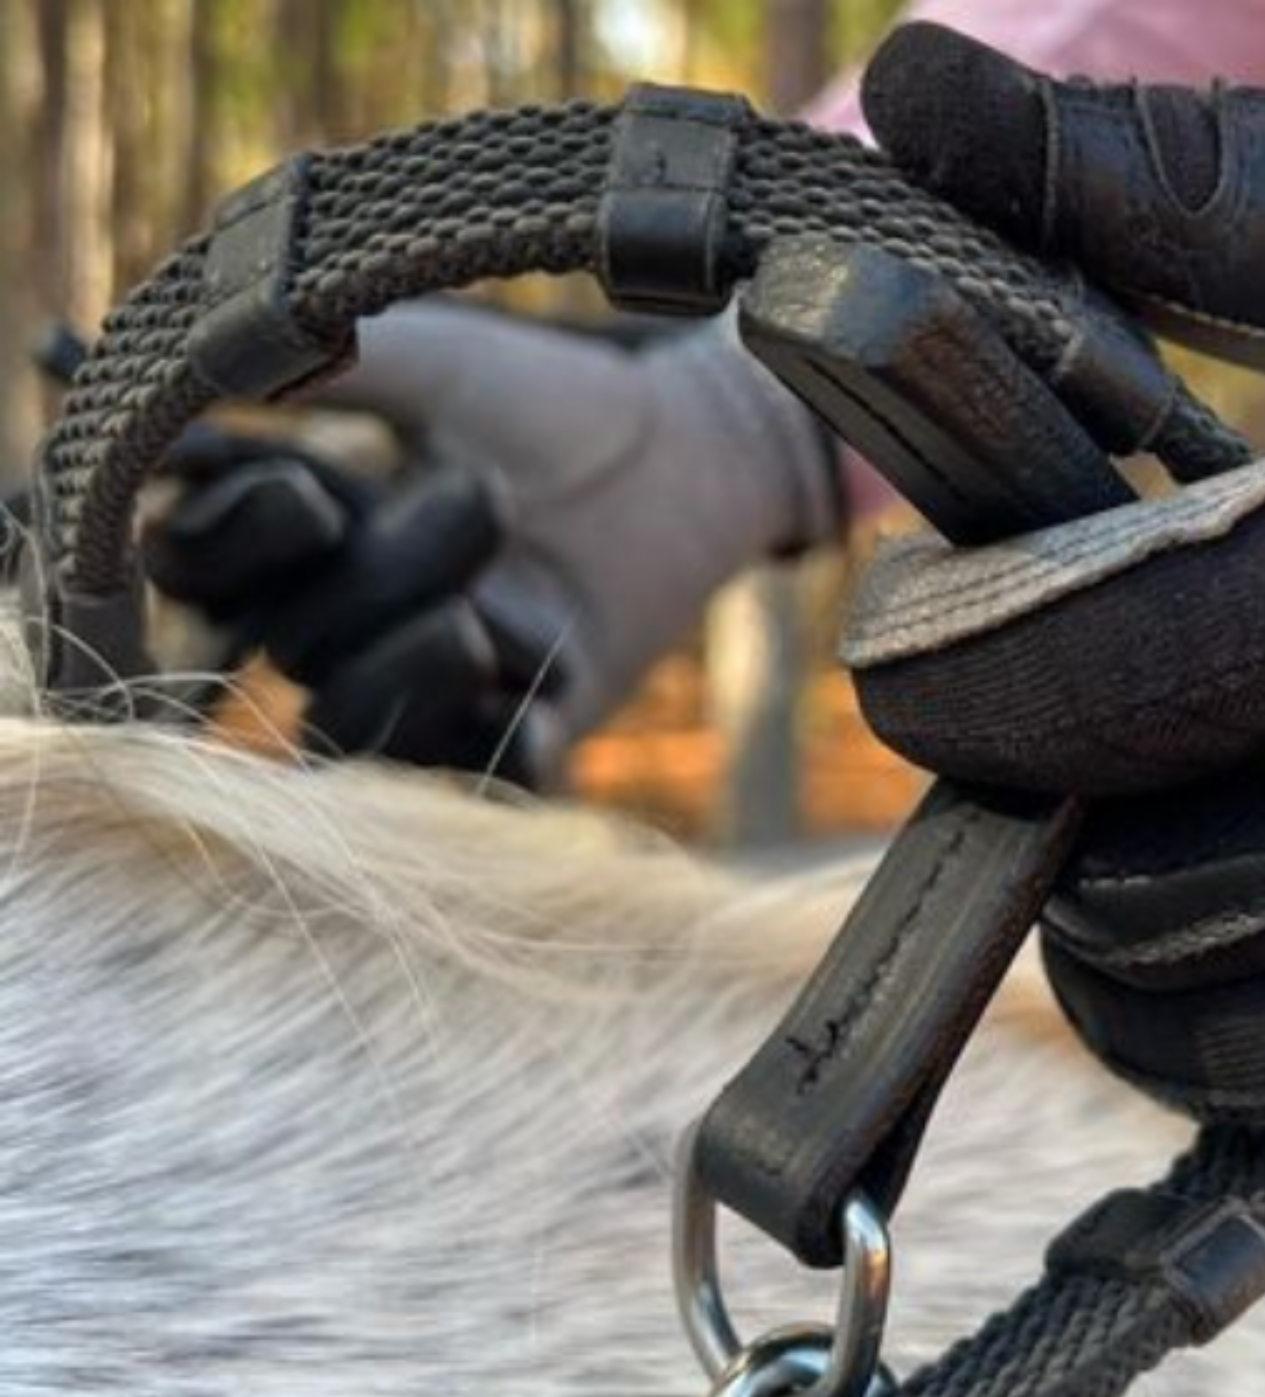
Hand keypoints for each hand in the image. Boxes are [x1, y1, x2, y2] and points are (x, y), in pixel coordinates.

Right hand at [144, 302, 841, 787]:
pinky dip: (496, 748)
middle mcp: (335, 622)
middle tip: (494, 498)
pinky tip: (541, 705)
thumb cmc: (547, 403)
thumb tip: (202, 360)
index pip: (191, 567)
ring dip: (409, 677)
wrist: (689, 460)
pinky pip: (465, 783)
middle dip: (385, 574)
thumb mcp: (429, 364)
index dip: (236, 545)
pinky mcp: (506, 745)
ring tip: (480, 624)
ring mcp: (419, 694)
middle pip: (293, 643)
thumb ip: (316, 364)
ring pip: (349, 730)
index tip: (316, 497)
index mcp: (288, 531)